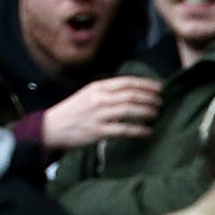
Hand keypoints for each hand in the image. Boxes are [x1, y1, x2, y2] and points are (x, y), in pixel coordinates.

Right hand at [42, 76, 163, 149]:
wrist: (53, 127)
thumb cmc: (73, 110)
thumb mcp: (88, 94)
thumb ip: (107, 92)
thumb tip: (130, 92)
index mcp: (98, 87)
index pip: (126, 82)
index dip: (145, 84)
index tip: (159, 87)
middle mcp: (99, 98)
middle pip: (130, 95)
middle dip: (149, 97)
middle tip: (161, 101)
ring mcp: (99, 115)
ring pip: (129, 110)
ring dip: (146, 111)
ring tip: (157, 113)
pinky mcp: (98, 131)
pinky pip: (123, 130)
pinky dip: (138, 130)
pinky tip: (147, 132)